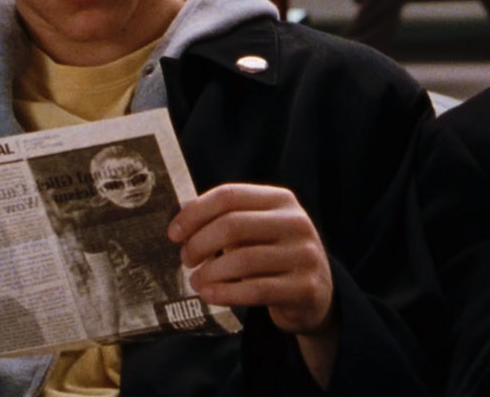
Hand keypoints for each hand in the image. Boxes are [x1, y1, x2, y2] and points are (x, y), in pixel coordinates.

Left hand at [168, 184, 332, 334]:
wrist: (316, 294)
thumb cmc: (273, 256)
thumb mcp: (258, 230)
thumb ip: (227, 221)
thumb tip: (180, 223)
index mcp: (281, 200)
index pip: (230, 195)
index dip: (195, 213)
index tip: (174, 233)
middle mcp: (296, 222)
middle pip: (233, 225)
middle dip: (199, 243)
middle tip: (186, 259)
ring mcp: (304, 255)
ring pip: (242, 260)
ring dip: (209, 272)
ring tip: (196, 281)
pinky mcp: (304, 288)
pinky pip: (255, 290)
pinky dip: (225, 293)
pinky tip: (209, 295)